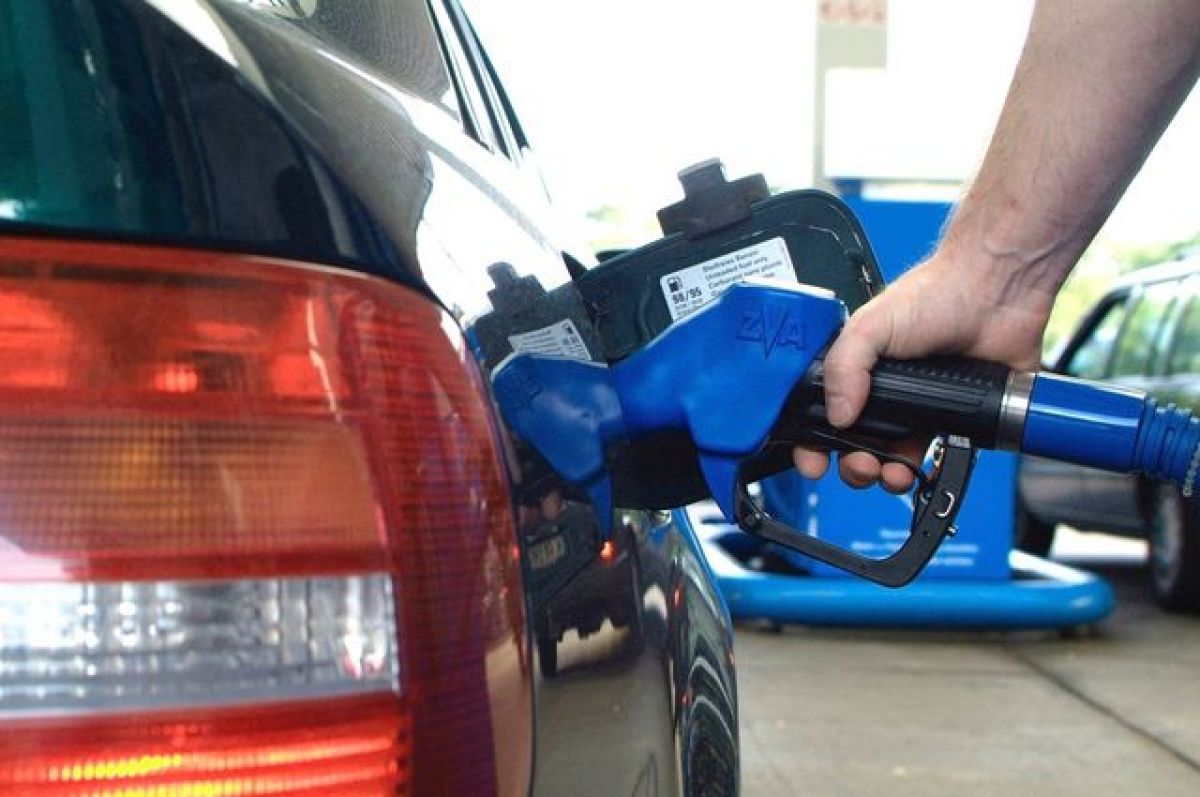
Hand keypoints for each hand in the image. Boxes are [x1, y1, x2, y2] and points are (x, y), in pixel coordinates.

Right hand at [792, 248, 1048, 491]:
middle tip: (861, 463)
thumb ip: (843, 367)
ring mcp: (917, 407)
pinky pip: (932, 457)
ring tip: (892, 472)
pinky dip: (924, 470)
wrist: (997, 295)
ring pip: (890, 458)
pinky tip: (921, 466)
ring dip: (885, 474)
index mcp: (856, 368)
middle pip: (853, 444)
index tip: (814, 460)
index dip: (811, 441)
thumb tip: (836, 414)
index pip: (820, 413)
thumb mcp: (871, 324)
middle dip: (852, 463)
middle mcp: (882, 390)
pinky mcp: (952, 419)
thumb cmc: (938, 293)